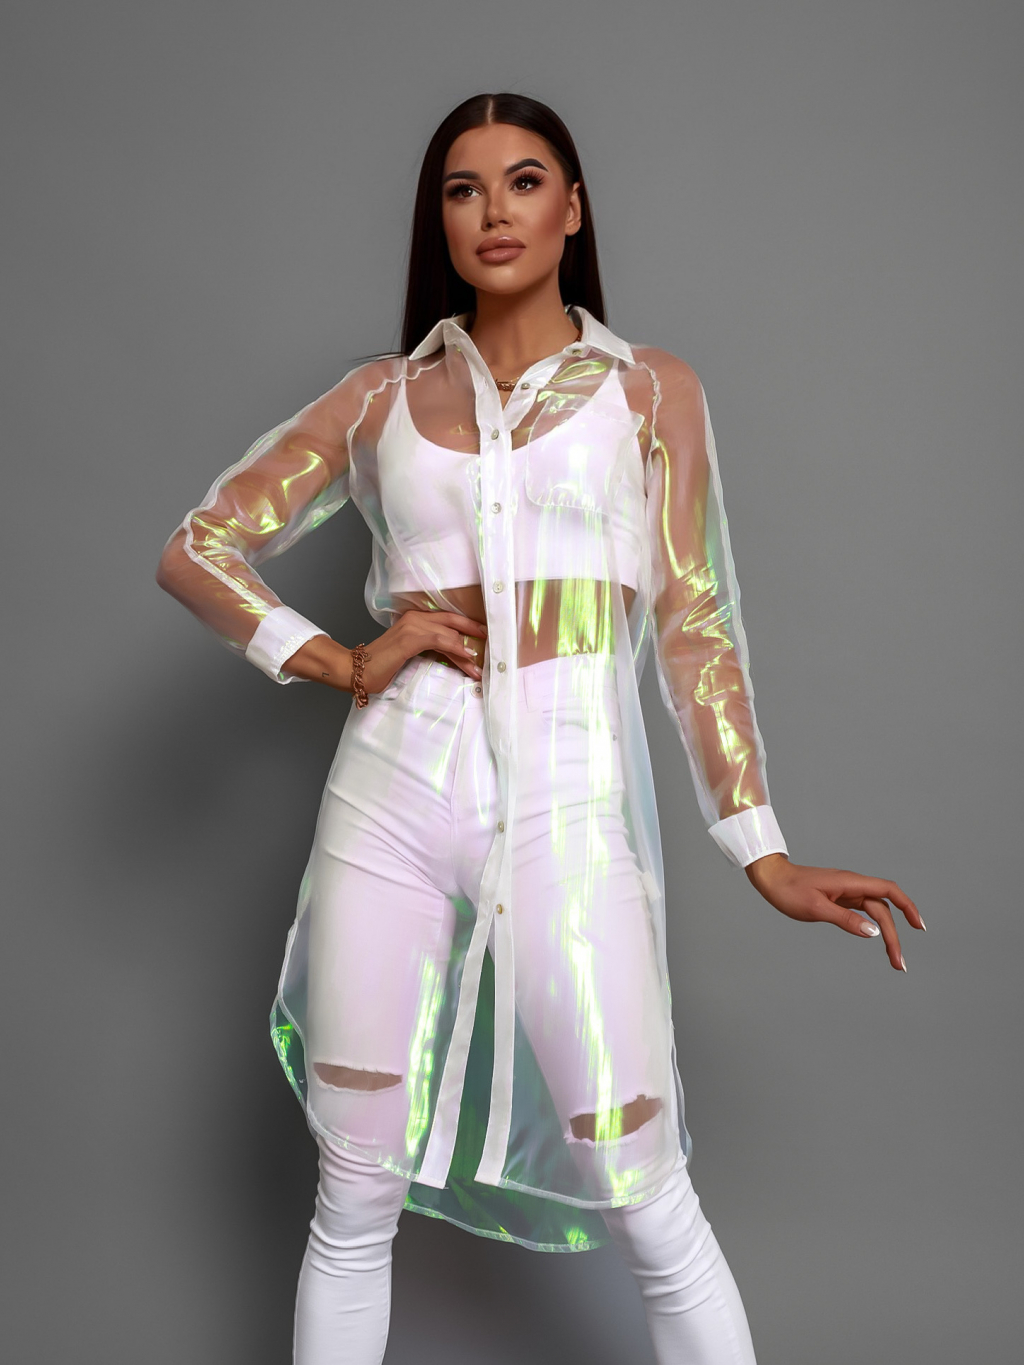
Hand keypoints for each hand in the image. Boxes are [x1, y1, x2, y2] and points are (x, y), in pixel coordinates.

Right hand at [360, 608, 487, 692]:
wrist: (357, 670)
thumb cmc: (382, 666)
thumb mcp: (411, 654)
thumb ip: (430, 649)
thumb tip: (454, 656)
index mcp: (415, 619)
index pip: (448, 619)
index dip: (468, 626)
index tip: (484, 635)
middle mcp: (415, 618)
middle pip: (453, 621)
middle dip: (475, 632)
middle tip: (492, 644)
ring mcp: (412, 626)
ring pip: (449, 634)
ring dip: (467, 652)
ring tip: (480, 666)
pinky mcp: (409, 639)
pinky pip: (440, 641)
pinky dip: (456, 649)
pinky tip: (467, 657)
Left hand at [744, 853, 924, 971]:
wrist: (771, 879)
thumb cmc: (789, 891)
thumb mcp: (816, 908)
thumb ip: (845, 920)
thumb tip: (874, 932)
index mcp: (850, 883)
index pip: (888, 891)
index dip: (908, 906)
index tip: (919, 927)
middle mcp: (852, 885)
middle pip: (883, 908)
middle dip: (895, 935)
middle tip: (899, 963)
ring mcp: (846, 892)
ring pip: (875, 912)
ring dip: (887, 933)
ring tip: (893, 958)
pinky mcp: (840, 899)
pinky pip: (863, 912)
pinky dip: (873, 926)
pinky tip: (877, 938)